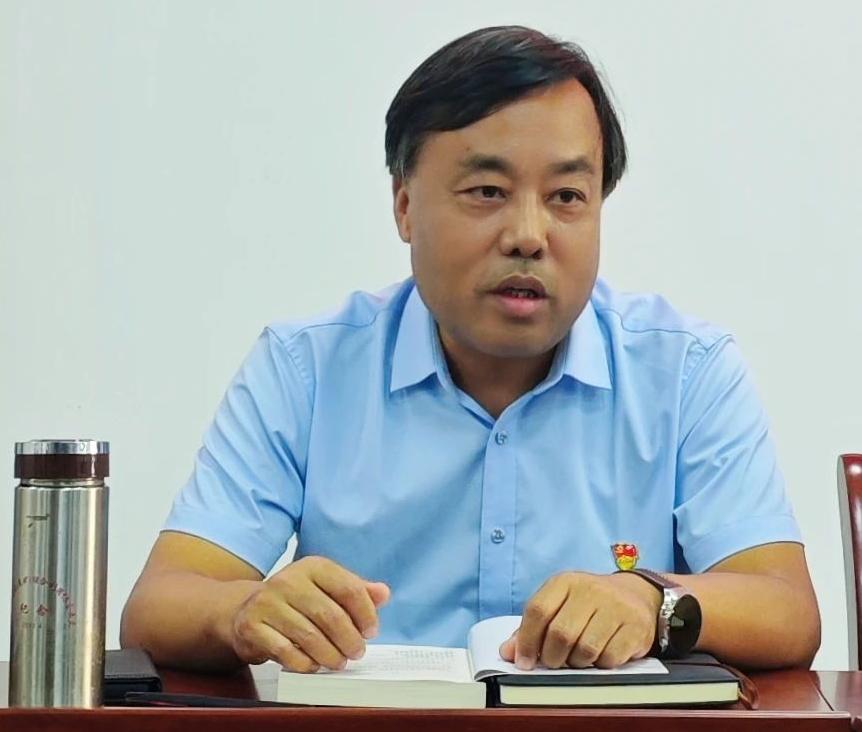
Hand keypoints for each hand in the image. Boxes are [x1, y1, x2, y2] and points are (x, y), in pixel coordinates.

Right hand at [230, 555, 389, 672]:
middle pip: (330, 615)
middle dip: (349, 639)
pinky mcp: (252, 626)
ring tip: (338, 661)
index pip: (349, 588)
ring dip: (330, 655)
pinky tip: (313, 664)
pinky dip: (305, 662)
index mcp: (313, 567)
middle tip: (356, 652)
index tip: (371, 631)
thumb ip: (357, 590)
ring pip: (309, 636)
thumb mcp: (327, 588)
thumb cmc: (297, 600)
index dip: (365, 614)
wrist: (248, 609)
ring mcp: (267, 602)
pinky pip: (286, 651)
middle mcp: (288, 580)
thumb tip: (383, 593)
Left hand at [499, 571, 660, 669]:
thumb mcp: (559, 606)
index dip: (527, 640)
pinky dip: (601, 665)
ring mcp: (615, 606)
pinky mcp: (635, 625)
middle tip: (555, 663)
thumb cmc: (589, 606)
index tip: (524, 662)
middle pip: (560, 633)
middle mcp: (590, 589)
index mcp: (564, 582)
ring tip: (578, 657)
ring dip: (577, 663)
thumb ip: (532, 628)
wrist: (637, 596)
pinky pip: (610, 658)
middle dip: (552, 658)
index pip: (537, 610)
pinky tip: (601, 655)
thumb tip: (508, 653)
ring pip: (585, 649)